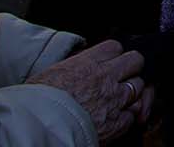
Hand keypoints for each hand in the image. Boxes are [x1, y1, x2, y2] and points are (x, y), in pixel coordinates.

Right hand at [31, 39, 150, 142]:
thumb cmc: (34, 102)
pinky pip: (133, 115)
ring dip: (132, 93)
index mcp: (88, 63)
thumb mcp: (50, 74)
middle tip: (122, 78)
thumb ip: (72, 67)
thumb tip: (77, 66)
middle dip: (131, 68)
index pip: (114, 47)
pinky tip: (116, 119)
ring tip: (118, 100)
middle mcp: (106, 77)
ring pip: (139, 87)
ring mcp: (114, 100)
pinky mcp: (116, 123)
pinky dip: (127, 117)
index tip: (109, 61)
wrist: (35, 127)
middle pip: (135, 61)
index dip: (113, 55)